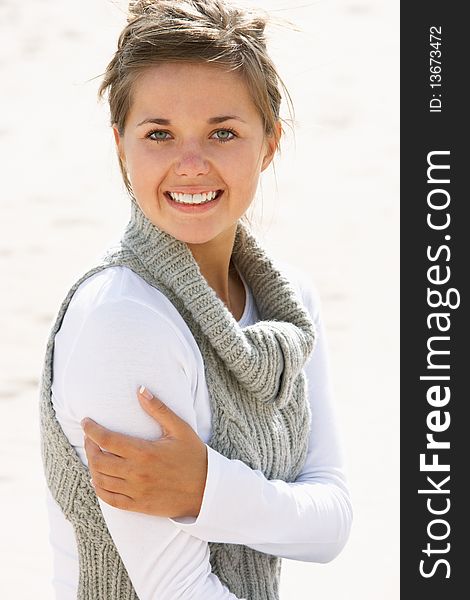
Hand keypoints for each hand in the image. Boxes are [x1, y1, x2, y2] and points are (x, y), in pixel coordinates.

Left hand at [81, 386, 207, 518]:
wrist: (207, 490)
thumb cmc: (194, 456)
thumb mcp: (180, 428)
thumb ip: (158, 409)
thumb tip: (140, 389)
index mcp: (144, 452)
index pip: (107, 440)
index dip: (91, 430)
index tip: (86, 422)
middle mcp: (136, 473)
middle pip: (99, 460)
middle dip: (89, 446)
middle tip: (89, 438)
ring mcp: (136, 491)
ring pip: (101, 480)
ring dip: (92, 466)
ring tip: (94, 455)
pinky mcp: (138, 505)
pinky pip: (110, 500)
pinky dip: (99, 488)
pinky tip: (98, 479)